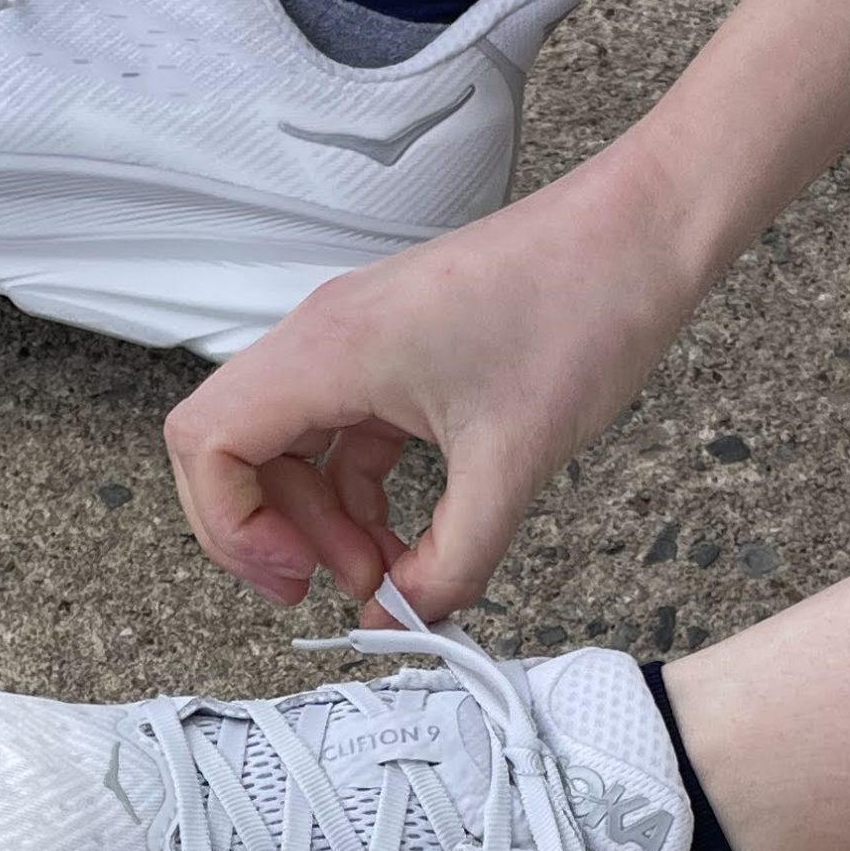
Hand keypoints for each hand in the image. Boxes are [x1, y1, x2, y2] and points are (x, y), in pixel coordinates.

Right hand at [164, 146, 708, 617]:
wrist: (642, 234)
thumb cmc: (581, 310)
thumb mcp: (513, 465)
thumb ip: (453, 560)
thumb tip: (407, 616)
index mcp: (329, 349)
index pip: (207, 442)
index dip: (229, 529)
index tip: (293, 578)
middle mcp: (324, 336)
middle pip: (234, 449)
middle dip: (272, 533)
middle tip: (340, 586)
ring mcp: (356, 340)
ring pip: (289, 447)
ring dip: (322, 520)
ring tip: (388, 572)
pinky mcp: (394, 350)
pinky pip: (342, 435)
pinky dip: (360, 495)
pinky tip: (411, 537)